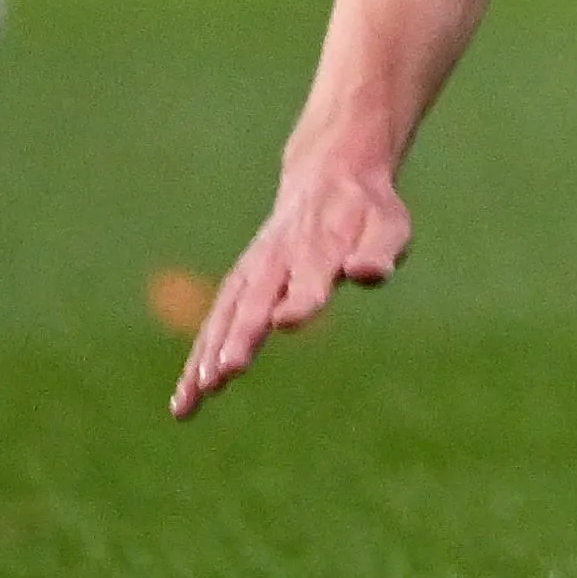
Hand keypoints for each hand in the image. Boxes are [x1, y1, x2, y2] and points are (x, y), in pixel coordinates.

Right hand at [169, 155, 410, 416]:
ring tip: (194, 397)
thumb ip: (379, 253)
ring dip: (208, 355)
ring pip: (225, 317)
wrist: (329, 177)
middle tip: (226, 372)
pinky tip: (187, 399)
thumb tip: (365, 274)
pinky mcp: (239, 286)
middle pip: (256, 302)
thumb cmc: (366, 214)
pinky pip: (214, 324)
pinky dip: (199, 359)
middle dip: (241, 337)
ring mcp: (253, 273)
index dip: (300, 299)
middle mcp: (278, 262)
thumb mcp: (389, 227)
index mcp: (321, 248)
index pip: (310, 277)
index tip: (286, 322)